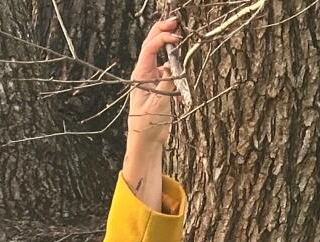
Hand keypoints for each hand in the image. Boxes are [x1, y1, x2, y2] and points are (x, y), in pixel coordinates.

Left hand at [126, 12, 182, 150]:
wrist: (145, 143)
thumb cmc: (146, 126)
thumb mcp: (157, 104)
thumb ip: (165, 84)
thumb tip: (170, 67)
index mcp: (140, 75)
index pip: (150, 48)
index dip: (163, 38)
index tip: (177, 37)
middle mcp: (144, 74)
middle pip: (151, 44)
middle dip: (162, 30)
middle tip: (176, 20)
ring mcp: (151, 79)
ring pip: (160, 55)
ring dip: (169, 45)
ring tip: (179, 36)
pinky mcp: (159, 86)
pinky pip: (168, 71)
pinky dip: (175, 68)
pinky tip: (180, 76)